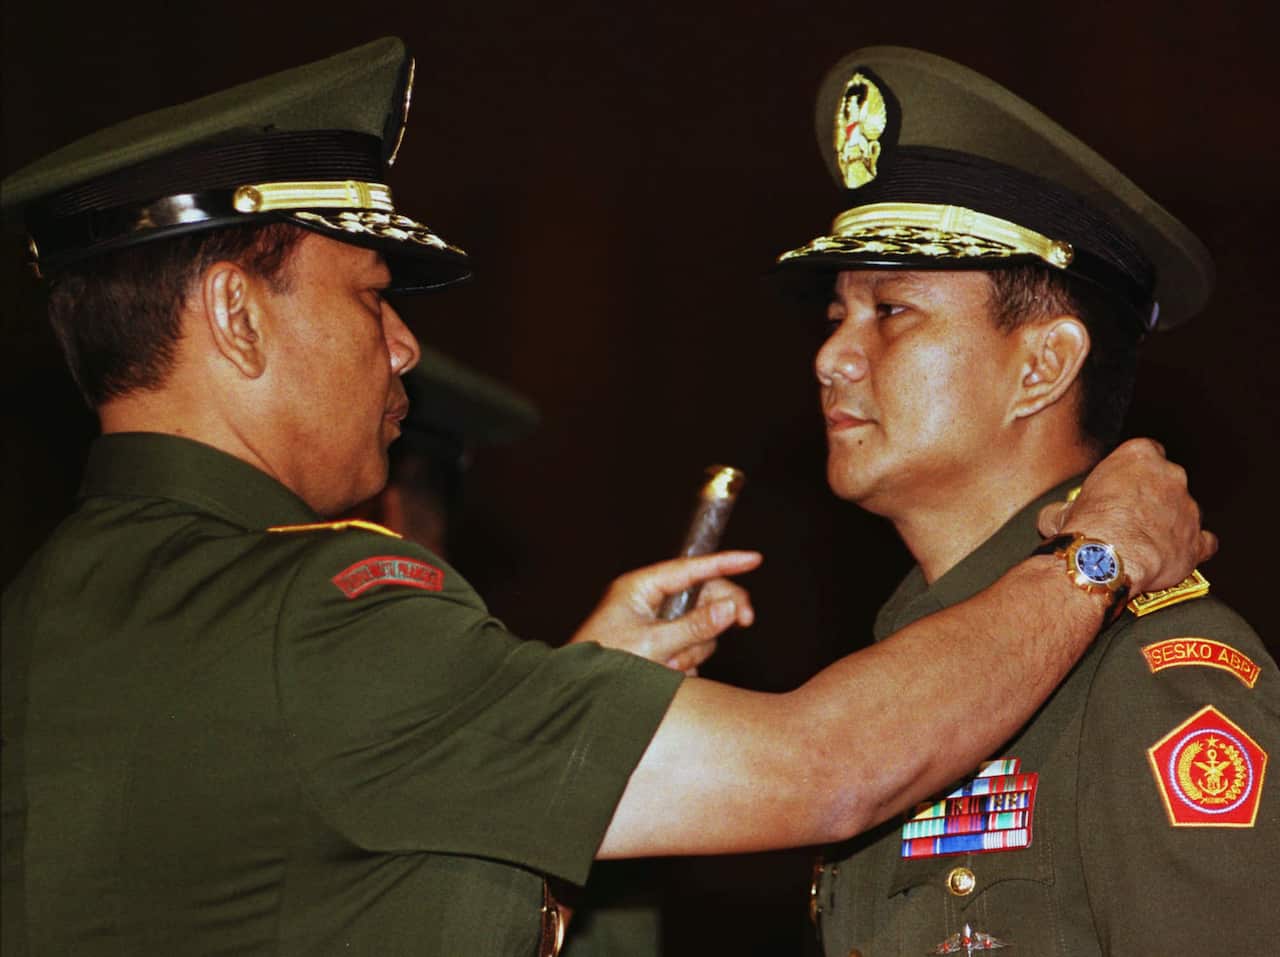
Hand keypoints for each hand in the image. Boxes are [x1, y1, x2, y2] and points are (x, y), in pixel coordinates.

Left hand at [569, 551, 761, 672]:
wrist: (580, 697)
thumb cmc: (603, 665)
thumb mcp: (653, 645)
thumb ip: (694, 627)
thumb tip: (730, 608)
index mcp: (640, 588)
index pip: (691, 568)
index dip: (725, 562)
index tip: (754, 558)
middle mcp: (648, 601)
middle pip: (702, 596)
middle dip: (715, 617)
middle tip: (743, 623)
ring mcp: (655, 623)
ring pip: (700, 627)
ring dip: (693, 649)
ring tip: (671, 666)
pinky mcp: (659, 645)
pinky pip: (691, 647)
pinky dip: (687, 661)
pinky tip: (672, 673)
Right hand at [1037, 438, 1216, 592]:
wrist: (1105, 561)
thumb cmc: (1085, 529)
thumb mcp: (1060, 512)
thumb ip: (1065, 508)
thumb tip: (1054, 517)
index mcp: (1138, 457)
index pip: (1145, 451)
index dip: (1133, 471)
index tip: (1121, 486)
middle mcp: (1170, 476)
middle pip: (1168, 480)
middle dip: (1153, 497)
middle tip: (1129, 517)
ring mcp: (1188, 508)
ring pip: (1185, 511)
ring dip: (1170, 523)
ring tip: (1146, 543)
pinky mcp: (1197, 540)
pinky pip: (1203, 542)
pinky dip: (1191, 548)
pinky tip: (1174, 556)